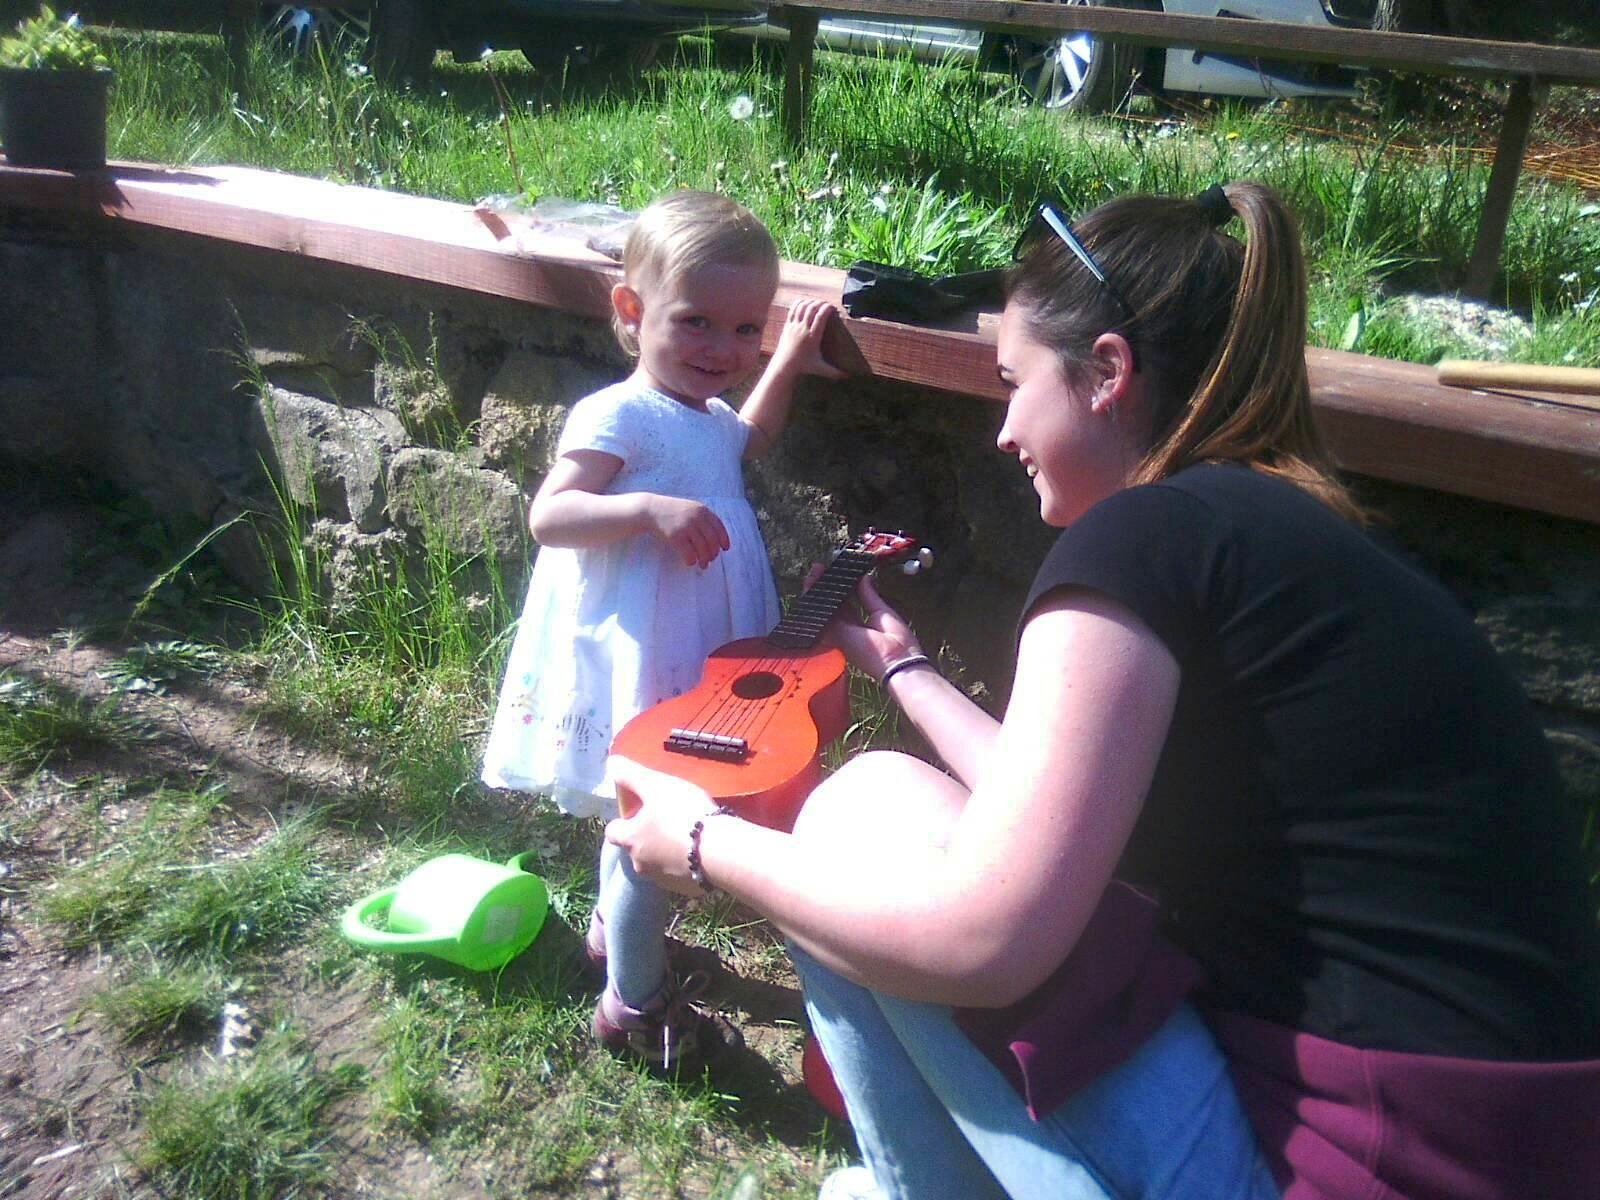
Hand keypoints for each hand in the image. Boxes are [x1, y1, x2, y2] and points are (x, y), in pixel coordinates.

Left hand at [606, 756, 720, 896]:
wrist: (720, 851)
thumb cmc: (682, 813)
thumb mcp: (655, 785)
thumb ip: (630, 774)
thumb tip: (610, 764)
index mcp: (629, 839)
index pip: (612, 831)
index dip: (624, 819)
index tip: (641, 809)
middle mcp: (640, 863)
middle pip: (636, 848)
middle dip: (647, 835)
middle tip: (669, 818)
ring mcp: (663, 879)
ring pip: (658, 861)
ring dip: (667, 849)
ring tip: (690, 833)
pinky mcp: (685, 889)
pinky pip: (680, 873)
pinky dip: (686, 862)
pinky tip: (703, 849)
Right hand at [645, 495, 729, 567]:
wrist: (652, 510)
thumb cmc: (672, 511)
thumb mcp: (691, 509)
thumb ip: (703, 519)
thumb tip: (717, 539)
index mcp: (703, 510)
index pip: (719, 527)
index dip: (724, 540)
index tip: (725, 549)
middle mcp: (697, 518)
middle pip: (712, 540)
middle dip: (714, 553)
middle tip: (711, 559)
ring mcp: (687, 527)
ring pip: (702, 549)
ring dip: (704, 560)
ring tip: (703, 565)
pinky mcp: (676, 536)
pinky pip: (689, 553)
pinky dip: (692, 560)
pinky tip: (690, 562)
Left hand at [770, 299, 846, 381]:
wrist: (785, 365)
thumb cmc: (804, 366)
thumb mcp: (821, 369)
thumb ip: (835, 372)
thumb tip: (848, 376)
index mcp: (813, 337)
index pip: (820, 317)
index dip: (827, 308)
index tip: (832, 307)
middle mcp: (803, 329)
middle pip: (812, 309)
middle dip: (820, 303)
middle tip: (826, 304)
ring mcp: (794, 326)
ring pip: (802, 307)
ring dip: (810, 302)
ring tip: (817, 303)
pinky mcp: (788, 325)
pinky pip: (793, 309)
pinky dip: (799, 303)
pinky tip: (805, 302)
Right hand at [811, 566, 924, 683]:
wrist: (897, 663)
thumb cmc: (897, 642)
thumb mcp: (882, 612)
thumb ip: (869, 596)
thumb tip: (864, 578)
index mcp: (862, 626)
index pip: (847, 604)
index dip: (841, 589)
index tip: (837, 574)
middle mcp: (848, 630)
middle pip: (833, 606)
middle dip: (826, 587)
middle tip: (819, 569)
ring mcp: (840, 633)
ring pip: (825, 608)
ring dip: (817, 590)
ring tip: (813, 571)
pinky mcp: (835, 634)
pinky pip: (822, 613)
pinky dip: (815, 598)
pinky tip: (811, 583)